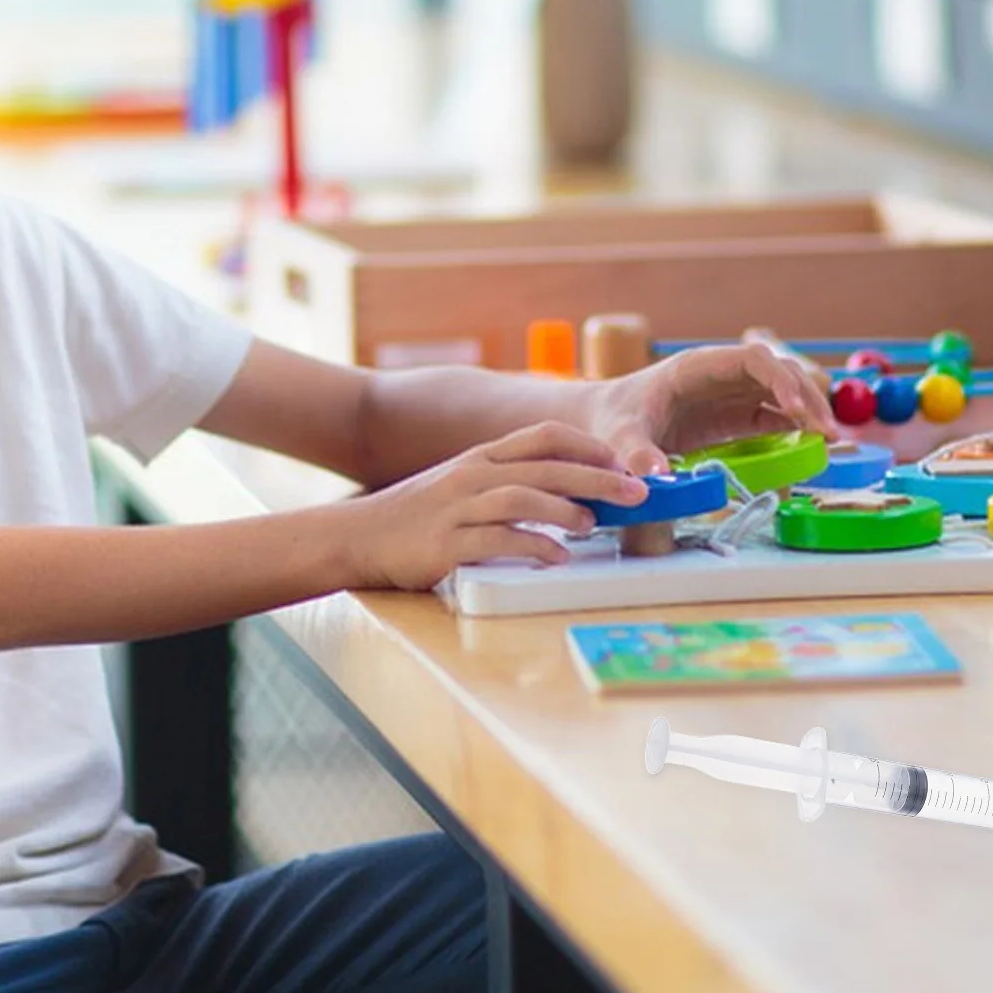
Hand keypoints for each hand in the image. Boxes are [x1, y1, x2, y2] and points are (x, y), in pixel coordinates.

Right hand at [341, 423, 648, 588]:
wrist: (357, 537)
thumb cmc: (420, 514)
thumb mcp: (464, 483)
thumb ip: (508, 479)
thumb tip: (566, 486)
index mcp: (482, 456)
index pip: (543, 435)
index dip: (586, 445)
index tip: (620, 460)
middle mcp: (473, 475)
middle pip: (545, 466)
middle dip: (596, 477)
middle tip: (635, 491)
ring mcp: (457, 508)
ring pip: (521, 497)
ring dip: (564, 510)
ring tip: (594, 525)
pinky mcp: (445, 544)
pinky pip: (496, 540)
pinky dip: (532, 547)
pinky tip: (556, 558)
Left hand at [585, 342, 838, 474]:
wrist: (605, 421)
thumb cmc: (613, 418)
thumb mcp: (620, 435)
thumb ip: (637, 453)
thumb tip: (655, 477)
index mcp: (698, 367)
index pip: (752, 359)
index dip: (780, 379)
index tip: (797, 407)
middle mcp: (722, 375)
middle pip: (778, 373)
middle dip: (806, 397)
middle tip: (827, 432)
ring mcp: (732, 395)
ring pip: (783, 393)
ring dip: (809, 412)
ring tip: (830, 442)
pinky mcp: (736, 417)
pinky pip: (774, 417)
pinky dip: (797, 429)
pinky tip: (814, 447)